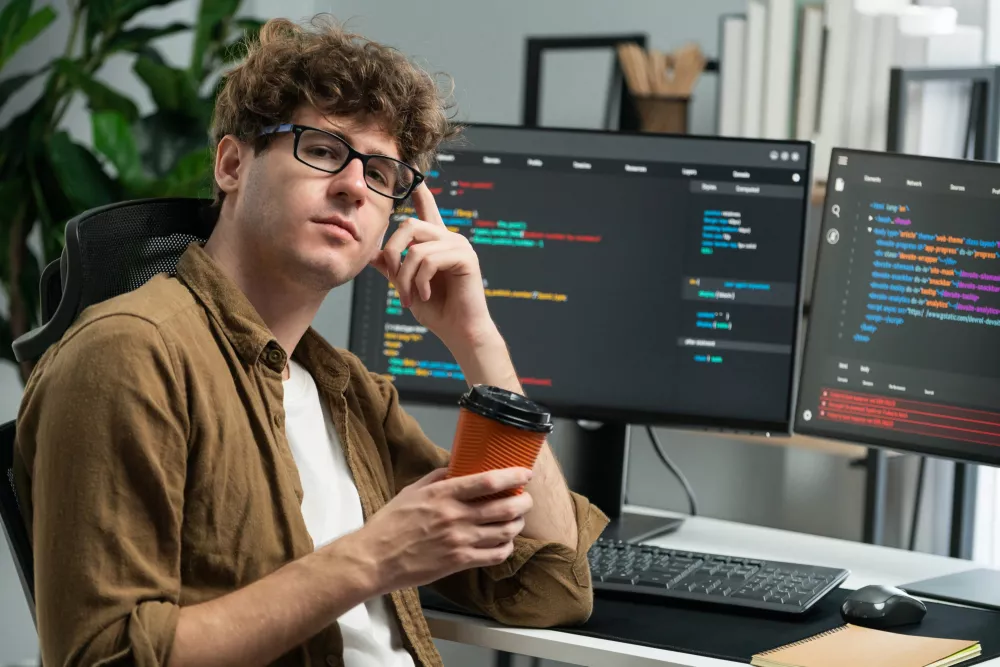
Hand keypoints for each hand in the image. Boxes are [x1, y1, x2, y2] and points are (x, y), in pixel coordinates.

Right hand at [347, 467, 533, 593]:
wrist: (375, 559)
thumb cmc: (390, 523)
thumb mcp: (412, 491)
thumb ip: (437, 478)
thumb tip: (457, 468)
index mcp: (443, 494)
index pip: (487, 481)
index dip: (512, 476)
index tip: (524, 473)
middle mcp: (455, 516)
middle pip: (504, 507)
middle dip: (523, 502)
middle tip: (526, 499)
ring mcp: (460, 541)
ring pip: (505, 531)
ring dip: (517, 524)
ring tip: (517, 519)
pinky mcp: (459, 562)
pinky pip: (495, 555)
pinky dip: (506, 547)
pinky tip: (504, 542)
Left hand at [370, 183, 495, 348]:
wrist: (459, 332)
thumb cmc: (436, 311)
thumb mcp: (406, 286)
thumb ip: (392, 268)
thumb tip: (372, 253)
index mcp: (437, 243)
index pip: (427, 209)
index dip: (420, 193)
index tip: (416, 174)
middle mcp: (449, 238)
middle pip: (408, 225)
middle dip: (392, 254)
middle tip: (392, 281)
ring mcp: (459, 245)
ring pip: (415, 248)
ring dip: (404, 277)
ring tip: (408, 298)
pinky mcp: (465, 257)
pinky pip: (428, 260)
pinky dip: (420, 281)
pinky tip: (425, 295)